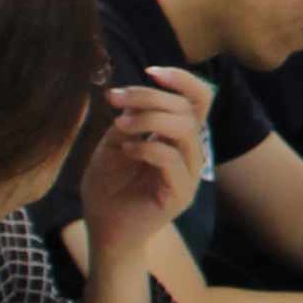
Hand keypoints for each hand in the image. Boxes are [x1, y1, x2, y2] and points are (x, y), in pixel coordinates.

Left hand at [76, 71, 208, 250]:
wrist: (104, 231)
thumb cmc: (108, 188)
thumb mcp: (113, 144)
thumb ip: (129, 120)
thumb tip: (130, 96)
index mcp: (178, 138)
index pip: (198, 100)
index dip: (182, 79)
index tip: (150, 72)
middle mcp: (190, 153)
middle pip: (188, 109)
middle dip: (150, 97)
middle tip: (116, 99)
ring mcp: (189, 175)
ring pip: (184, 130)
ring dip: (148, 118)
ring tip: (120, 125)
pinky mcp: (180, 194)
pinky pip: (171, 159)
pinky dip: (146, 147)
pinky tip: (125, 150)